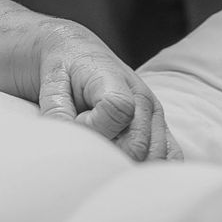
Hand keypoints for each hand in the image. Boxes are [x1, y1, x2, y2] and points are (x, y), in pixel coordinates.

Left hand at [36, 29, 169, 159]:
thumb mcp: (51, 82)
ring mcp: (155, 117)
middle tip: (86, 141)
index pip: (118, 112)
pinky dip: (148, 169)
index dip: (93, 127)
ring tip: (101, 151)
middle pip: (137, 146)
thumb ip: (57, 111)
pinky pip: (169, 157)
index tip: (75, 121)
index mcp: (117, 81)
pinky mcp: (158, 130)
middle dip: (107, 155)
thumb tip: (66, 141)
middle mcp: (144, 100)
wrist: (76, 52)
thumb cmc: (63, 66)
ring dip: (125, 165)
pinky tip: (126, 168)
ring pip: (153, 157)